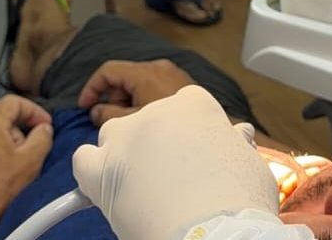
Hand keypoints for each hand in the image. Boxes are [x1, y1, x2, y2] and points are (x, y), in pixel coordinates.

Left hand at [0, 96, 52, 233]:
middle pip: (5, 117)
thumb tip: (44, 128)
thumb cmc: (2, 187)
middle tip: (35, 147)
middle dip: (24, 129)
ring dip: (13, 142)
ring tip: (20, 163)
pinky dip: (1, 151)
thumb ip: (43, 136)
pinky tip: (7, 169)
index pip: (14, 102)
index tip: (46, 126)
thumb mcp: (32, 159)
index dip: (34, 111)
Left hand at [73, 86, 279, 239]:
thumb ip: (234, 144)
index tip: (195, 156)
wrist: (212, 231)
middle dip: (156, 146)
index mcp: (195, 103)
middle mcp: (157, 110)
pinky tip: (107, 191)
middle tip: (172, 179)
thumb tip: (236, 136)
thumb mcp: (248, 159)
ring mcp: (125, 136)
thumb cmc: (238, 198)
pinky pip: (83, 161)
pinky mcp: (98, 168)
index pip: (184, 108)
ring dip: (123, 156)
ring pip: (114, 137)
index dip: (188, 135)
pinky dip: (91, 174)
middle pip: (148, 123)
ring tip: (142, 188)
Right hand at [78, 60, 195, 125]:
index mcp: (145, 72)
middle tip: (112, 121)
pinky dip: (144, 100)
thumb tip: (96, 111)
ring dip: (129, 101)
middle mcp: (160, 67)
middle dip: (113, 98)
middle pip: (124, 77)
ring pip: (139, 83)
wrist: (203, 134)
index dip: (92, 87)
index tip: (85, 107)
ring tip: (133, 124)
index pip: (109, 71)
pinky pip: (155, 87)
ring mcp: (174, 74)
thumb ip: (107, 115)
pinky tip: (147, 120)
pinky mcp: (183, 84)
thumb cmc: (166, 126)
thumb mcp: (131, 122)